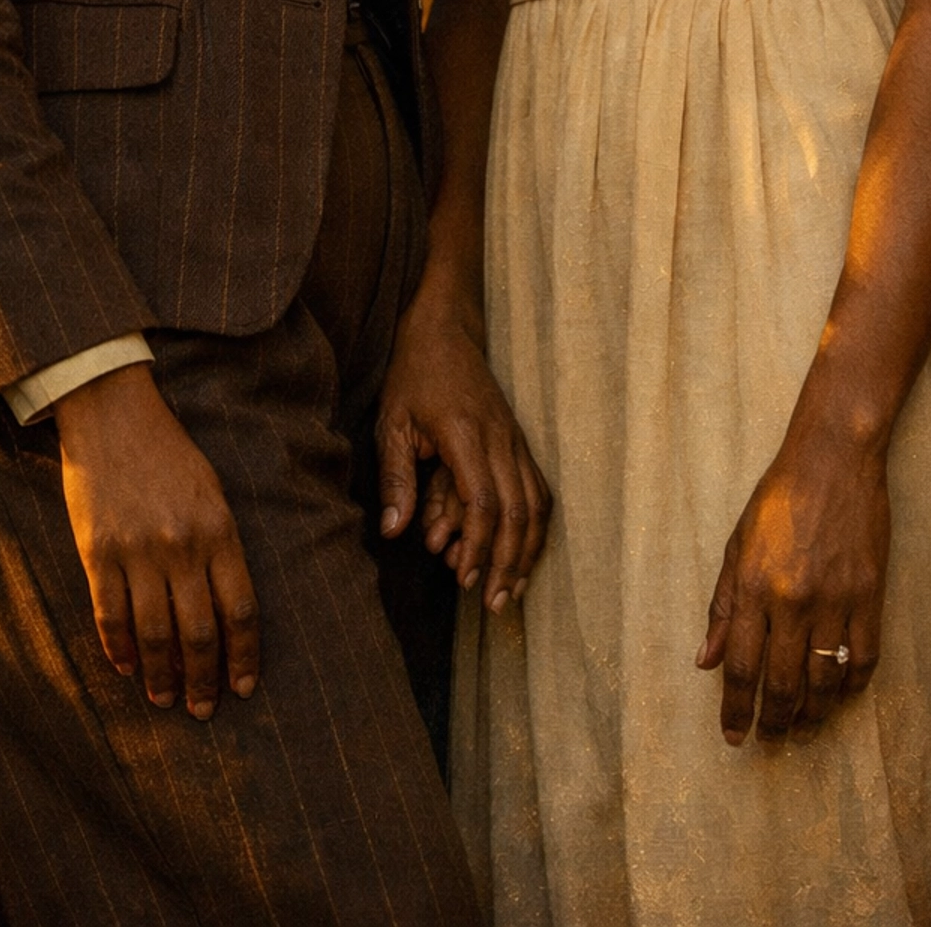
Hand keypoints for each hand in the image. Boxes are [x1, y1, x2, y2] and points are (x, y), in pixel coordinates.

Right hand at [55, 363, 258, 718]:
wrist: (113, 414)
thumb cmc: (169, 453)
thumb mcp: (210, 492)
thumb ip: (219, 548)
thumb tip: (222, 613)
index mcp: (219, 529)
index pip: (239, 609)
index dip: (243, 655)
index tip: (244, 687)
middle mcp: (181, 545)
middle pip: (199, 632)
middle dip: (203, 679)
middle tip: (204, 709)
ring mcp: (137, 551)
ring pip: (155, 634)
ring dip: (161, 675)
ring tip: (164, 699)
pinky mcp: (97, 553)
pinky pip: (110, 616)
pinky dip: (120, 649)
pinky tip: (127, 668)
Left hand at [376, 279, 551, 612]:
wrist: (447, 327)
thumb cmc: (414, 373)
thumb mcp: (392, 421)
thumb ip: (396, 477)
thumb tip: (396, 532)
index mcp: (466, 434)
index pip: (484, 502)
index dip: (478, 547)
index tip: (464, 580)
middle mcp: (500, 439)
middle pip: (518, 512)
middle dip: (508, 563)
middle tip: (494, 604)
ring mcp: (516, 440)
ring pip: (536, 504)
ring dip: (527, 552)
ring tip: (512, 591)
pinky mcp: (520, 442)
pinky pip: (538, 490)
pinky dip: (535, 527)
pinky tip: (523, 555)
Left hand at [696, 428, 888, 743]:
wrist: (833, 462)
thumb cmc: (778, 499)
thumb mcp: (737, 546)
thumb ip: (723, 607)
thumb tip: (706, 661)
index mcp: (753, 587)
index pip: (741, 668)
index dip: (736, 710)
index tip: (734, 738)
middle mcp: (792, 600)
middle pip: (782, 683)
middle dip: (774, 722)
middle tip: (770, 741)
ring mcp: (835, 599)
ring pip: (825, 680)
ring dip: (813, 713)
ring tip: (803, 728)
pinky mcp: (869, 595)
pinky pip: (863, 657)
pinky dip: (852, 686)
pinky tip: (841, 697)